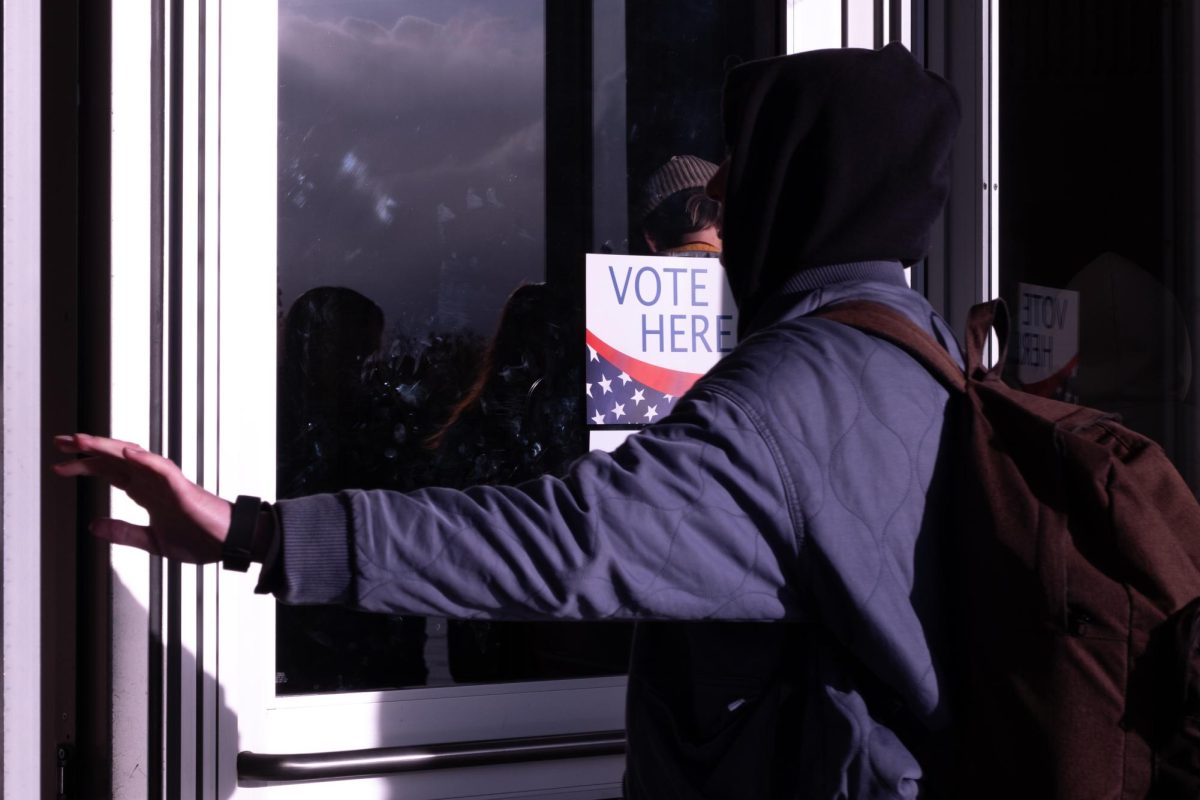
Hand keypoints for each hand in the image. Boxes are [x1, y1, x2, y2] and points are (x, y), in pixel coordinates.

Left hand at [53, 433, 230, 562]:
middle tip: (60, 442)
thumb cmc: (202, 539)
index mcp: (148, 493)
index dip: (84, 466)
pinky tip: (129, 452)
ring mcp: (169, 484)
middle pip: (116, 459)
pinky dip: (146, 459)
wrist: (231, 544)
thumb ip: (124, 532)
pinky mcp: (184, 489)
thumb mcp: (153, 541)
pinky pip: (164, 469)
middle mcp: (155, 483)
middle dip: (86, 449)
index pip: (110, 472)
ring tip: (83, 441)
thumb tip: (94, 526)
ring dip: (108, 448)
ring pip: (135, 457)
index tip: (59, 466)